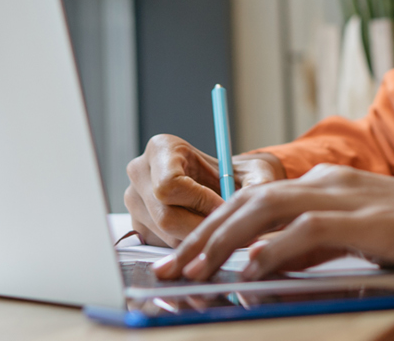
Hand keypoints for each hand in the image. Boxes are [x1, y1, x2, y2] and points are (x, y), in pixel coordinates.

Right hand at [124, 134, 284, 245]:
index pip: (169, 185)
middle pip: (165, 215)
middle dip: (201, 227)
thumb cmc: (235, 174)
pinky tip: (205, 236)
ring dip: (197, 240)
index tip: (225, 207)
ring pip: (164, 235)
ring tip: (221, 233)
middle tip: (229, 231)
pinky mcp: (138, 225)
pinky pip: (162, 245)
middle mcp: (140, 172)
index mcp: (161, 148)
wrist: (222, 185)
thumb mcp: (253, 172)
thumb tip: (259, 199)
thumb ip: (258, 183)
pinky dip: (187, 246)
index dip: (201, 202)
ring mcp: (134, 200)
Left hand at [149, 163, 393, 312]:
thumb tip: (265, 266)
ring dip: (222, 242)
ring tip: (193, 272)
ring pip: (264, 211)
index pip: (251, 201)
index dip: (209, 228)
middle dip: (200, 236)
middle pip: (245, 202)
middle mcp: (329, 182)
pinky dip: (273, 249)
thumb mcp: (362, 241)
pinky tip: (250, 271)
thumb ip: (315, 248)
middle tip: (167, 269)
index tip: (179, 257)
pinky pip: (307, 232)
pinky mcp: (368, 220)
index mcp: (326, 184)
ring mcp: (348, 198)